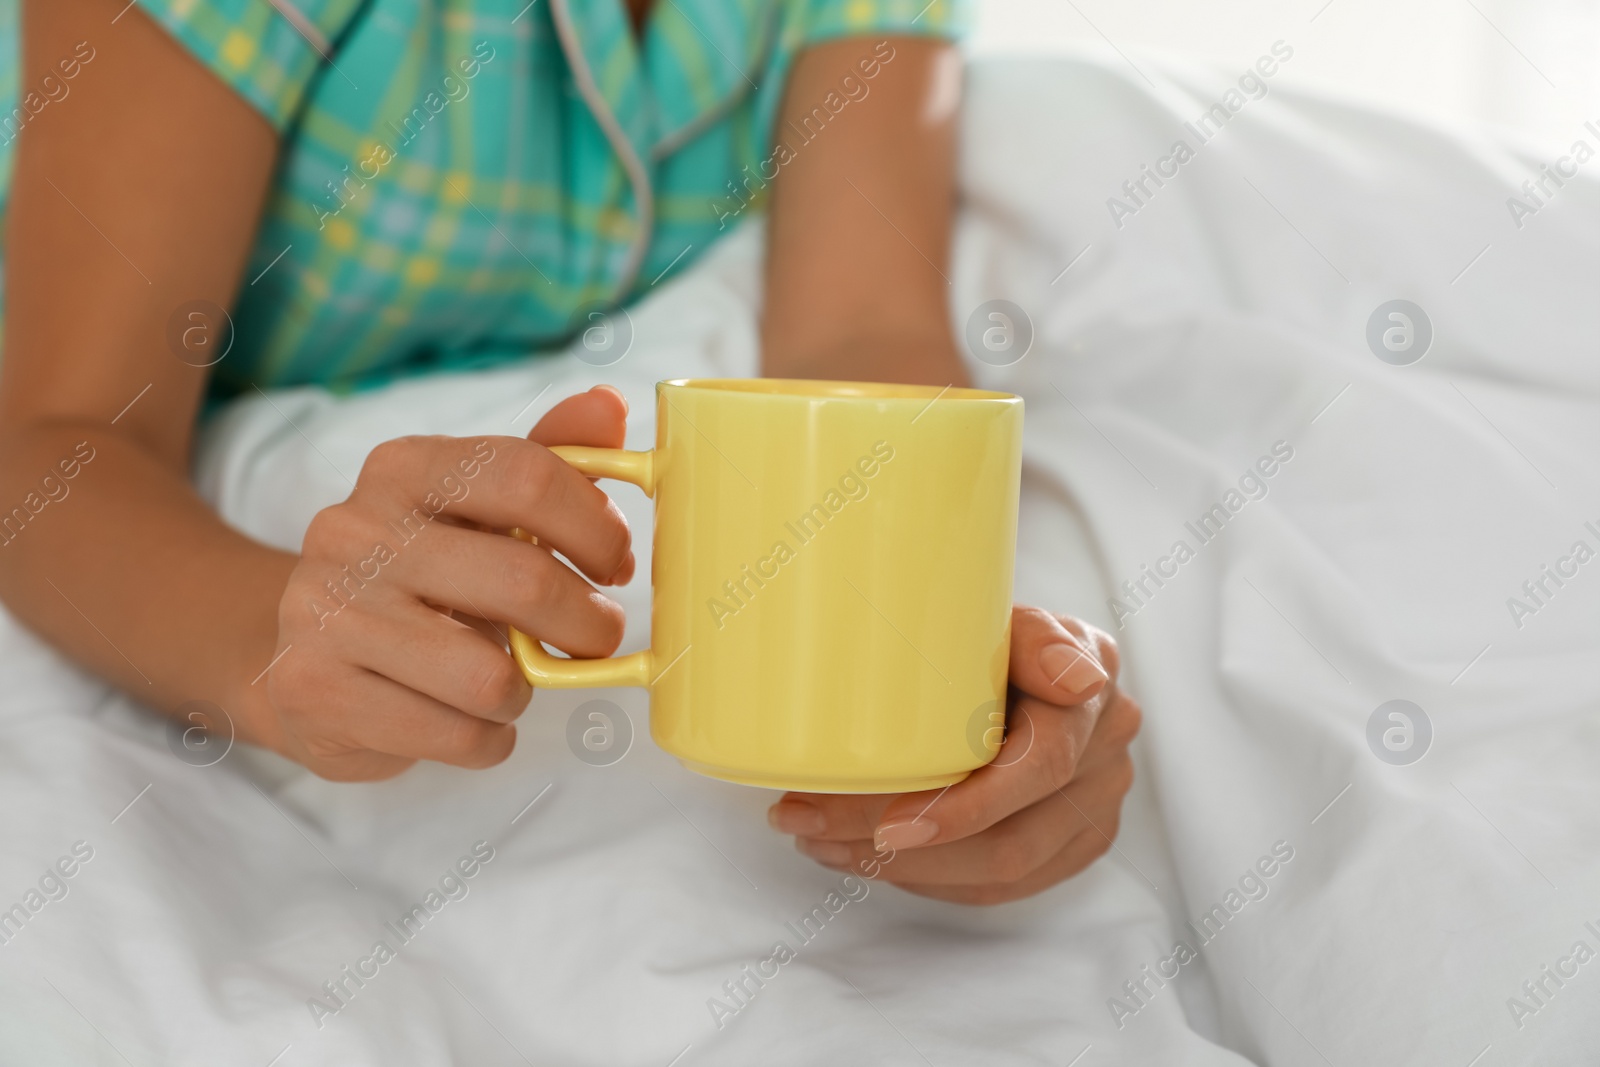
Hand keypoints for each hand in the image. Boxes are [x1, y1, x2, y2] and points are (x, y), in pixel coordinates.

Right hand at [263, 386, 634, 779]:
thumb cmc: (422, 580)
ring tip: (512, 684)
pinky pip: (454, 735)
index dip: (597, 527)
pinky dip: (486, 741)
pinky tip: (469, 721)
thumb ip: (550, 459)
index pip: (528, 476)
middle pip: (524, 581)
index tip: (616, 564)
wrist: (303, 659)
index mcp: (403, 469)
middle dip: (588, 624)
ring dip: (525, 692)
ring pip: (490, 678)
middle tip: (595, 638)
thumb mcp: (481, 511)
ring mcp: (325, 612)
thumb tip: (610, 404)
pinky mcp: (313, 690)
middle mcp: (353, 530)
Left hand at [768, 607, 1140, 904]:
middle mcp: (1106, 757)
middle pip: (1008, 840)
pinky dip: (928, 876)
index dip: (964, 809)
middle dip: (902, 847)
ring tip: (821, 840)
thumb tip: (1076, 680)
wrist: (1012, 650)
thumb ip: (1037, 640)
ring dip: (902, 868)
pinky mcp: (1072, 845)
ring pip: (998, 874)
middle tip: (812, 826)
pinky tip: (870, 855)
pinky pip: (999, 886)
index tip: (889, 827)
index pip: (1039, 767)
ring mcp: (1094, 808)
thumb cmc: (993, 629)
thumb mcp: (1005, 615)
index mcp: (1093, 691)